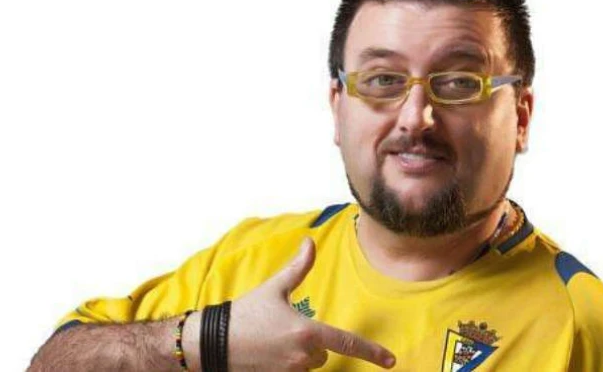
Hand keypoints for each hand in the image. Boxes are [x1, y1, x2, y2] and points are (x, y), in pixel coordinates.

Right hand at [227, 237, 395, 370]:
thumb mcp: (274, 288)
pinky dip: (288, 364)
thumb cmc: (244, 314)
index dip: (373, 352)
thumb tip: (310, 243)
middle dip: (311, 342)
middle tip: (283, 329)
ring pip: (308, 364)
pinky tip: (269, 355)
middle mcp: (302, 356)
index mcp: (307, 332)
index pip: (348, 342)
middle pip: (323, 351)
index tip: (391, 360)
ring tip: (272, 341)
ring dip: (299, 354)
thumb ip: (298, 268)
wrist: (212, 343)